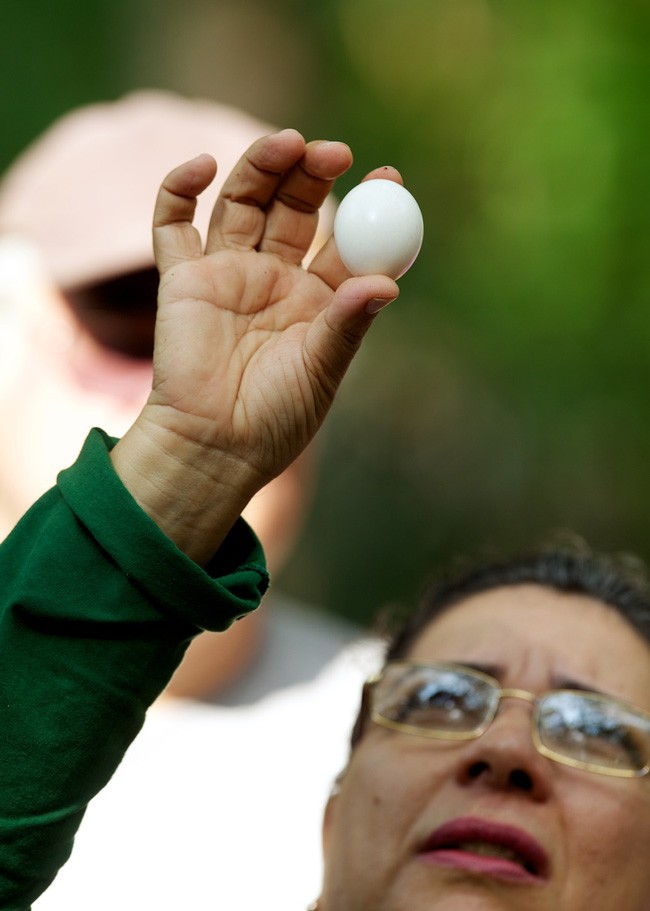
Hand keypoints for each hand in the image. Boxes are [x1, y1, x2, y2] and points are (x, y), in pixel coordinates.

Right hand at [112, 130, 400, 560]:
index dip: (367, 205)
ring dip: (262, 166)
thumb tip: (387, 283)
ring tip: (287, 142)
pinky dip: (179, 188)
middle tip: (334, 151)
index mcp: (317, 298)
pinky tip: (202, 165)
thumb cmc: (275, 417)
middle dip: (312, 174)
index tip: (388, 175)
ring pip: (242, 201)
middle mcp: (274, 277)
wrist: (213, 447)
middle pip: (293, 207)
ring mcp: (227, 273)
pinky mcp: (182, 278)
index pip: (346, 238)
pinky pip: (173, 223)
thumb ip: (348, 324)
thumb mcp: (322, 370)